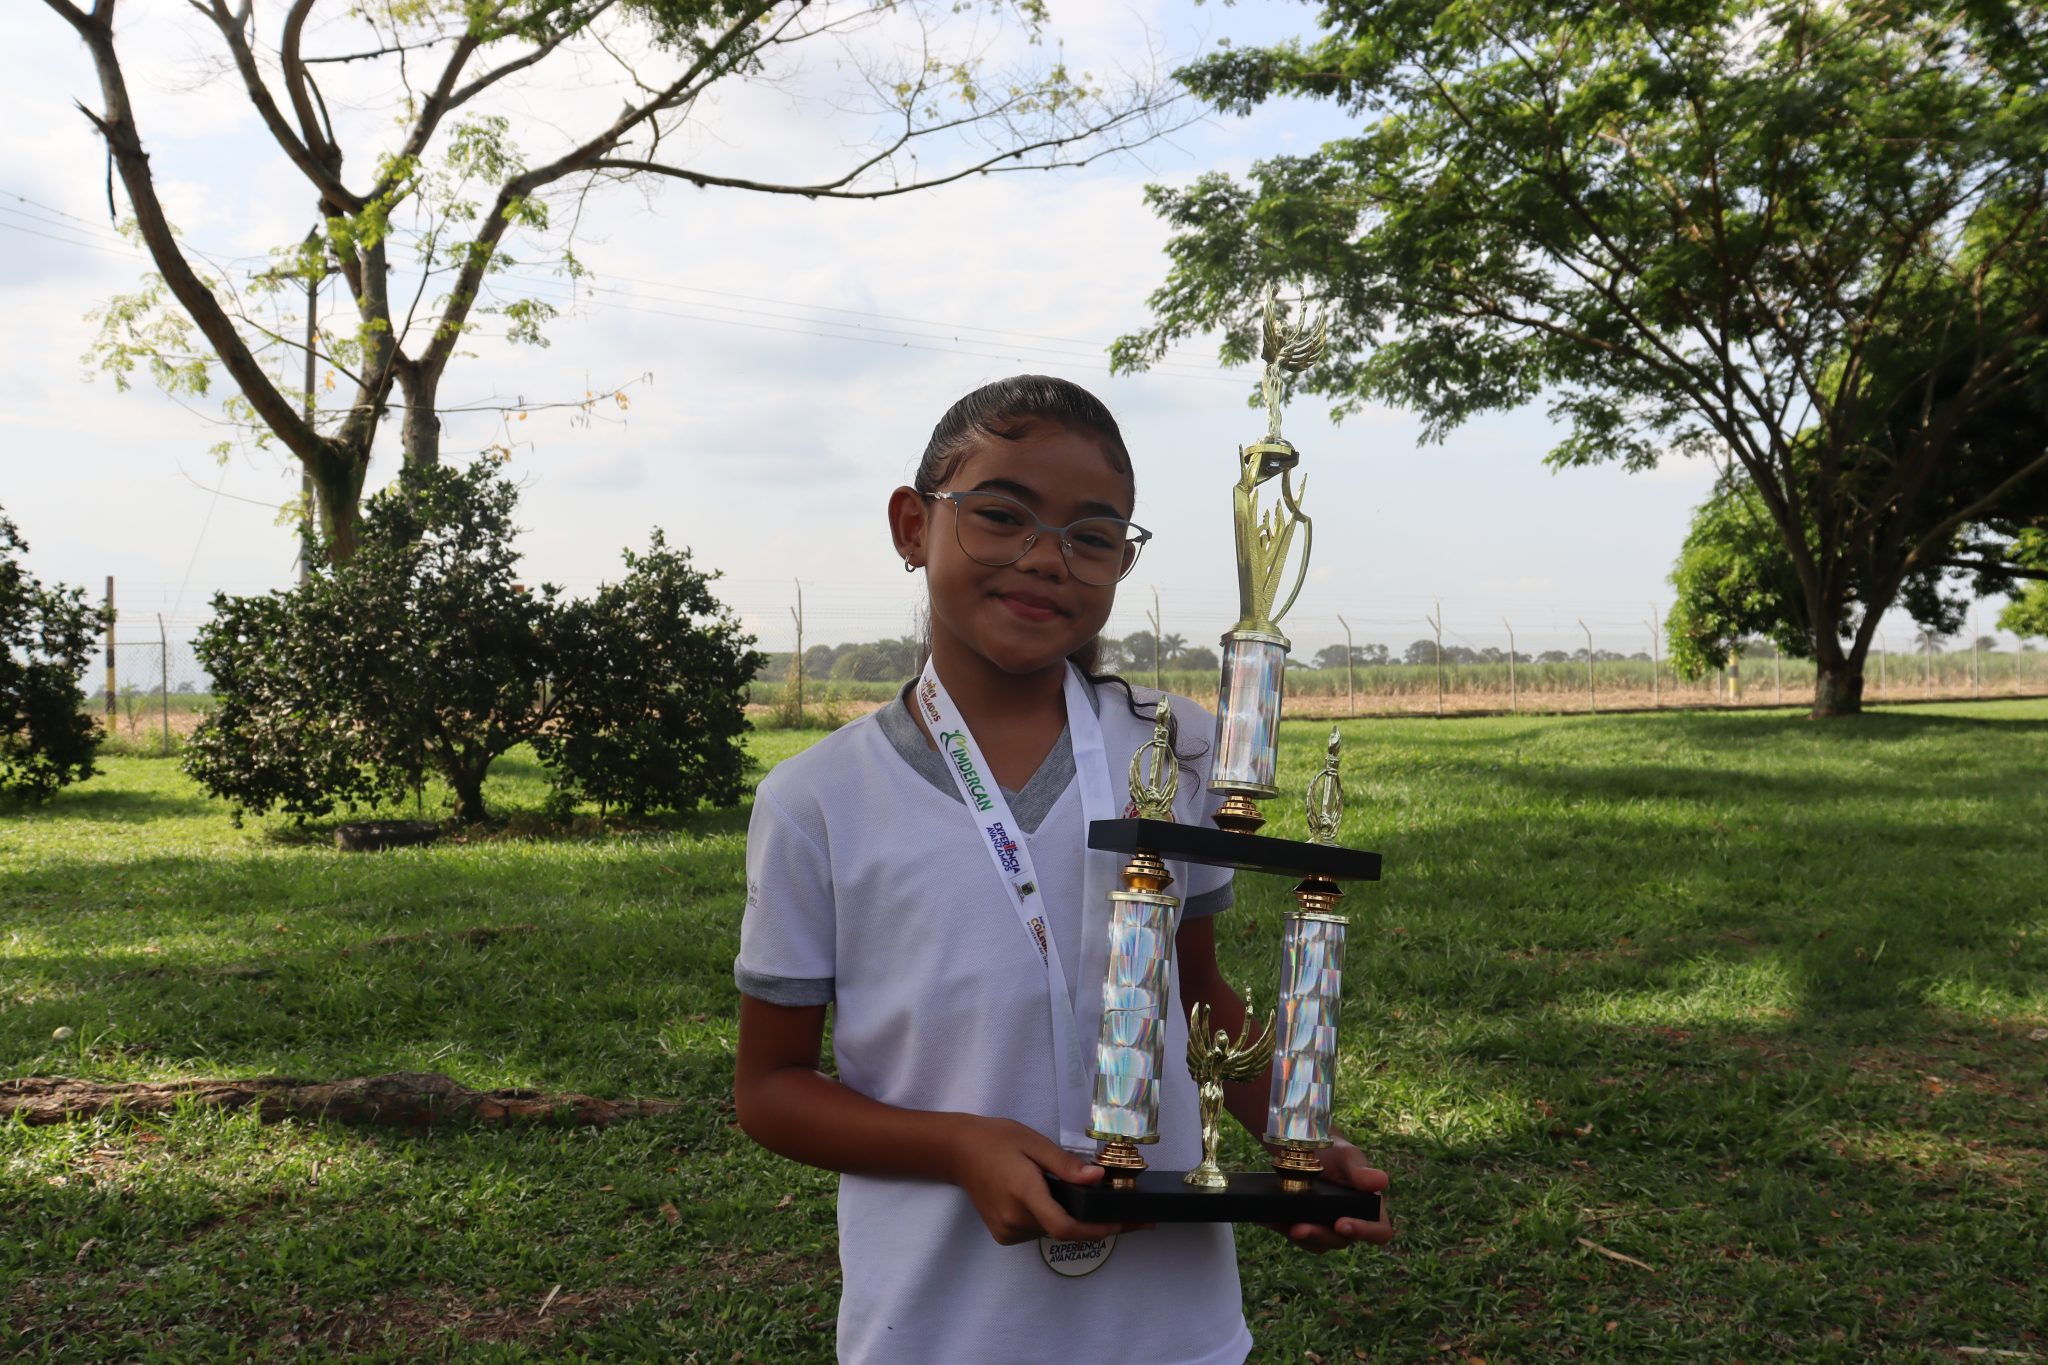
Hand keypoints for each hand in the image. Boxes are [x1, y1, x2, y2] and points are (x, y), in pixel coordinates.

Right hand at [942, 1114, 1151, 1246]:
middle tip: (1115, 1207)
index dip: (1096, 1230)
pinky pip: (1038, 1232)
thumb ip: (1065, 1164)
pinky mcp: (1003, 1235)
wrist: (958, 1152)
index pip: (1064, 1227)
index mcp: (1024, 1193)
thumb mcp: (1034, 1142)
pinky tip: (1052, 1201)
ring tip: (1082, 1199)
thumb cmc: (997, 1140)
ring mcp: (1006, 1230)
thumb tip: (1098, 1179)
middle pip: (1063, 1230)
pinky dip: (1051, 1220)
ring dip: (1069, 1219)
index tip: (1121, 1223)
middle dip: (1090, 1221)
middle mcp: (1014, 1219)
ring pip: (1051, 1232)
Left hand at [1272, 1136, 1392, 1253]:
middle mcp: (1348, 1225)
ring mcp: (1324, 1228)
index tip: (1343, 1223)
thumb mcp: (1347, 1156)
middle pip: (1339, 1240)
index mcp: (1368, 1210)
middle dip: (1319, 1234)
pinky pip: (1291, 1233)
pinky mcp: (1302, 1226)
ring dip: (1297, 1234)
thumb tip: (1382, 1181)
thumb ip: (1361, 1171)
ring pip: (1314, 1242)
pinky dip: (1278, 1225)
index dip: (1365, 1232)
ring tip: (1278, 1221)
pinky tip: (1265, 1216)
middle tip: (1300, 1227)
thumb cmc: (1336, 1153)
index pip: (1378, 1232)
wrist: (1307, 1148)